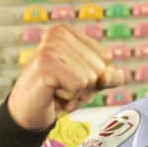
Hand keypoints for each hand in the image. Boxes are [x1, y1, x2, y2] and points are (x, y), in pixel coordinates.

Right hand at [4, 24, 124, 131]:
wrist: (28, 114)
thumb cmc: (57, 94)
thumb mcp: (88, 84)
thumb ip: (107, 77)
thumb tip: (119, 75)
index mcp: (67, 32)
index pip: (105, 58)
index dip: (93, 77)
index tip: (70, 80)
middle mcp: (57, 34)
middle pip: (99, 67)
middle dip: (85, 86)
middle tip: (61, 88)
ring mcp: (50, 47)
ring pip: (90, 77)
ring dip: (76, 93)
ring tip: (56, 91)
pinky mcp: (45, 64)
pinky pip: (79, 85)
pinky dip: (69, 97)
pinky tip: (52, 94)